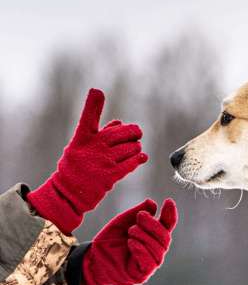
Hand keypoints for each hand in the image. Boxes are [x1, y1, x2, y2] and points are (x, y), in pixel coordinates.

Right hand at [27, 89, 147, 233]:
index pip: (87, 119)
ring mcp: (101, 162)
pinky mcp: (109, 176)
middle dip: (132, 132)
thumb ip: (98, 134)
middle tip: (137, 133)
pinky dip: (138, 159)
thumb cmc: (75, 168)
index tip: (97, 92)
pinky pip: (129, 164)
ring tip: (136, 148)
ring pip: (128, 149)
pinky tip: (142, 157)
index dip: (92, 105)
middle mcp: (92, 148)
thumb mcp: (80, 148)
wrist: (68, 193)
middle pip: (119, 134)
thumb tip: (119, 122)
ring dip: (136, 147)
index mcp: (82, 139)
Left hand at [81, 199, 177, 284]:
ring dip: (145, 237)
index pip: (167, 225)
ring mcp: (151, 262)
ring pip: (158, 249)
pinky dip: (141, 250)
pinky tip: (131, 243)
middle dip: (154, 224)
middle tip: (140, 216)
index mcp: (153, 236)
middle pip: (165, 237)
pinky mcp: (143, 273)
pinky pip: (149, 263)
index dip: (170, 214)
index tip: (168, 201)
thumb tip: (152, 203)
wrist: (94, 259)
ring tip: (131, 231)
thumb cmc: (110, 241)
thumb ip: (135, 213)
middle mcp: (156, 249)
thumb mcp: (121, 223)